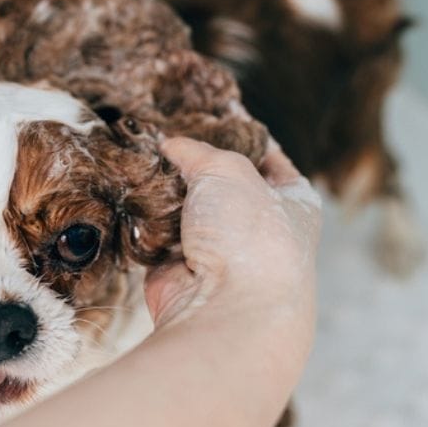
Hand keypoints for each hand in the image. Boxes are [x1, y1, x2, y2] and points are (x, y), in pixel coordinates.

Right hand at [144, 138, 321, 346]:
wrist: (227, 310)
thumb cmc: (250, 236)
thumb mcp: (229, 170)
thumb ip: (198, 151)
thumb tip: (171, 144)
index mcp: (293, 203)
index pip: (270, 159)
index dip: (243, 136)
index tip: (213, 116)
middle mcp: (259, 230)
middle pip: (221, 185)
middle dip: (194, 166)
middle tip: (166, 139)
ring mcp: (218, 253)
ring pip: (185, 210)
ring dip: (166, 194)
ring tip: (145, 164)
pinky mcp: (180, 272)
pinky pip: (158, 237)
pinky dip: (146, 223)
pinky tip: (135, 199)